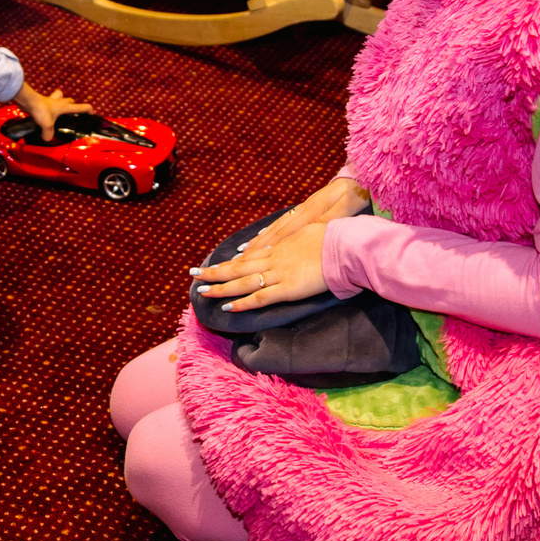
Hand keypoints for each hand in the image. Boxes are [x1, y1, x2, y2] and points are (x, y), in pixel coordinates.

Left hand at [20, 86, 89, 140]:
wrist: (28, 101)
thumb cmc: (41, 110)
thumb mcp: (47, 124)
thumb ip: (49, 133)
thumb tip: (47, 139)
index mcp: (65, 107)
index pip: (81, 107)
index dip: (88, 110)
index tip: (93, 113)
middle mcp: (59, 102)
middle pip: (69, 100)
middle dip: (72, 104)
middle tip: (72, 111)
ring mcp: (51, 101)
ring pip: (59, 97)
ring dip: (60, 101)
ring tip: (58, 110)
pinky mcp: (42, 101)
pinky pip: (48, 102)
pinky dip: (48, 105)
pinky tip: (45, 113)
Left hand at [191, 220, 330, 311]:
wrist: (345, 246)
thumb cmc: (334, 238)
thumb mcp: (312, 233)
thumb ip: (300, 239)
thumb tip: (299, 240)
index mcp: (281, 247)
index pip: (249, 256)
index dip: (231, 262)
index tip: (216, 265)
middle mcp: (274, 259)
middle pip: (238, 267)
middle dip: (215, 272)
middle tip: (194, 275)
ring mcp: (278, 274)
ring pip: (242, 282)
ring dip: (221, 288)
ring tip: (202, 291)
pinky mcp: (287, 289)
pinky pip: (259, 298)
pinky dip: (242, 303)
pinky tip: (227, 307)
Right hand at [251, 175, 370, 247]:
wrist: (359, 177)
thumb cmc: (354, 195)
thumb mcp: (344, 209)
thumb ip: (327, 220)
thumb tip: (309, 231)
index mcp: (312, 213)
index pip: (285, 232)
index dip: (268, 245)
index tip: (251, 257)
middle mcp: (303, 211)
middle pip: (276, 231)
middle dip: (258, 246)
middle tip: (240, 258)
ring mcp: (303, 209)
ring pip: (278, 227)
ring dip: (261, 239)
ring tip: (246, 250)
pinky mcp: (306, 208)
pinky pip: (284, 222)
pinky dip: (271, 231)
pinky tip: (263, 237)